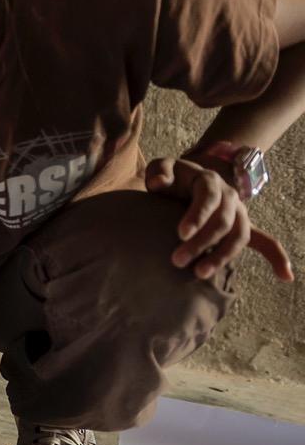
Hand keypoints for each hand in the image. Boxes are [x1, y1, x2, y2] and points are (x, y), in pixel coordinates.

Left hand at [145, 157, 292, 281]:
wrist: (188, 182)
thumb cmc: (172, 178)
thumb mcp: (163, 168)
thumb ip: (159, 171)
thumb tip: (159, 182)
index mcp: (210, 181)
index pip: (209, 198)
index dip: (197, 216)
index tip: (180, 234)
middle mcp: (229, 197)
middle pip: (223, 222)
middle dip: (202, 242)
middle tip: (177, 260)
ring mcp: (238, 214)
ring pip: (239, 236)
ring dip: (222, 256)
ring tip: (199, 273)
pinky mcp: (241, 228)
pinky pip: (265, 241)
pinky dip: (276, 257)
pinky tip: (285, 276)